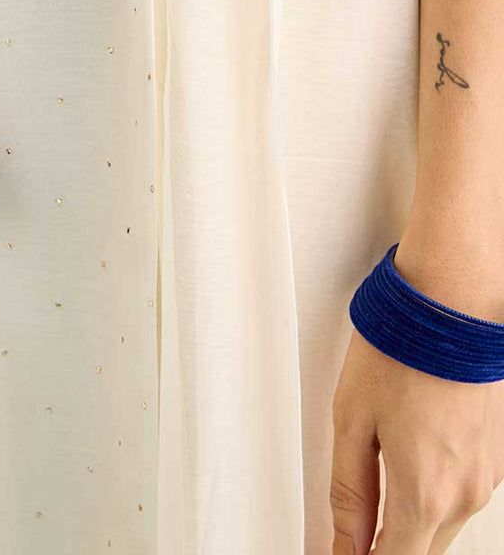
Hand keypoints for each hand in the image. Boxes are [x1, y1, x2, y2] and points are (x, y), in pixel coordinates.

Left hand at [330, 237, 503, 552]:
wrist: (453, 302)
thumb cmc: (401, 348)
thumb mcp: (351, 420)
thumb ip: (349, 492)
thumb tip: (344, 541)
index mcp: (424, 494)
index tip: (342, 552)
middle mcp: (463, 496)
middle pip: (420, 550)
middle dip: (386, 544)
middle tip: (352, 527)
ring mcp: (485, 478)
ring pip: (442, 526)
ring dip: (411, 518)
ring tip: (378, 476)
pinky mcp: (494, 458)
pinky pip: (460, 495)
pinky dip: (434, 491)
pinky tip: (411, 453)